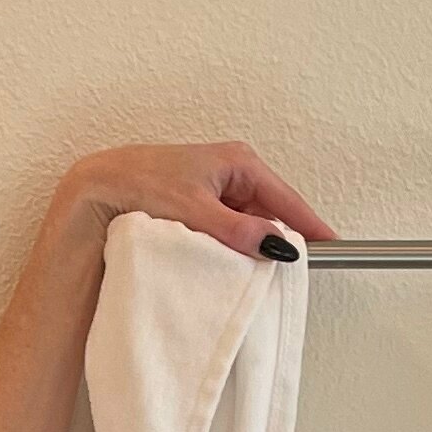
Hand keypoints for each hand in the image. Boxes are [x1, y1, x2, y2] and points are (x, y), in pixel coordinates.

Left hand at [65, 141, 337, 259]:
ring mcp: (217, 184)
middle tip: (291, 270)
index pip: (287, 198)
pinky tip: (229, 259)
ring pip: (250, 220)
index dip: (309, 225)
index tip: (332, 246)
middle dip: (279, 238)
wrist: (100, 185)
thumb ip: (238, 231)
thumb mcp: (196, 211)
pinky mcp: (201, 200)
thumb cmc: (142, 184)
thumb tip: (277, 246)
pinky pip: (230, 225)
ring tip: (256, 269)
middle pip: (271, 210)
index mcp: (239, 161)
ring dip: (252, 243)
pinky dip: (233, 242)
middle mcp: (232, 169)